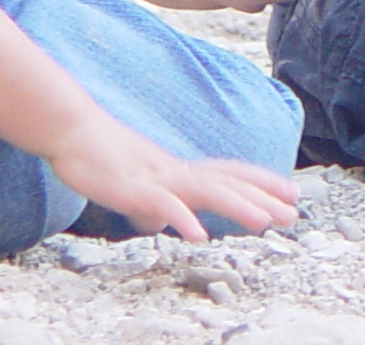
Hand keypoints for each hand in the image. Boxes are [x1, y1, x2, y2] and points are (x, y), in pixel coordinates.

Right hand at [44, 114, 298, 242]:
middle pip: (226, 182)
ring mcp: (156, 177)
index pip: (227, 172)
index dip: (259, 181)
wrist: (70, 128)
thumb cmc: (99, 154)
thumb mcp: (134, 185)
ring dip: (238, 206)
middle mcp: (174, 170)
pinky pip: (162, 206)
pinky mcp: (133, 187)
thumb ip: (153, 202)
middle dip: (262, 197)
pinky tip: (199, 236)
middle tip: (294, 212)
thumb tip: (163, 221)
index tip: (290, 189)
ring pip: (205, 191)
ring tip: (265, 222)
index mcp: (177, 168)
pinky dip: (183, 219)